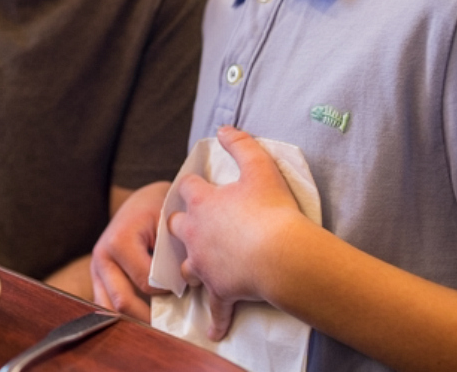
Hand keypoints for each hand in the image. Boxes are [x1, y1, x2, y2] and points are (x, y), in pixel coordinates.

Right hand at [90, 181, 170, 319]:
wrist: (140, 201)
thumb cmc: (157, 210)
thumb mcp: (169, 226)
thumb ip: (172, 255)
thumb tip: (183, 285)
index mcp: (118, 241)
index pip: (146, 283)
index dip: (168, 289)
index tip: (183, 284)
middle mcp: (101, 257)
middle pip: (122, 301)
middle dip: (148, 314)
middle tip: (172, 318)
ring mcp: (95, 268)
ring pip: (109, 308)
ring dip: (133, 318)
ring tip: (157, 321)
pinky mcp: (97, 277)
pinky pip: (107, 304)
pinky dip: (124, 314)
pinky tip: (144, 313)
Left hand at [169, 126, 307, 339]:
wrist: (280, 255)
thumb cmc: (271, 209)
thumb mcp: (260, 167)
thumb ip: (240, 144)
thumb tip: (224, 128)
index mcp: (203, 202)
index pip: (188, 187)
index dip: (195, 185)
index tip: (201, 187)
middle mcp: (195, 232)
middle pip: (176, 225)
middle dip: (183, 224)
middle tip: (195, 225)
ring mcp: (203, 263)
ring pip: (185, 265)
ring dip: (192, 265)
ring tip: (200, 266)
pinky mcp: (218, 289)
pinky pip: (214, 307)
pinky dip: (215, 317)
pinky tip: (215, 329)